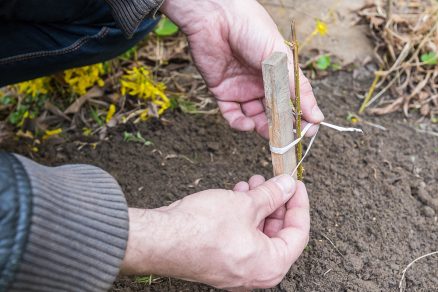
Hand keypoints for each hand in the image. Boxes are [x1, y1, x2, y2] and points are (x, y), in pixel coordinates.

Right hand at [121, 174, 309, 288]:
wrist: (161, 239)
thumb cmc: (202, 229)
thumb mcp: (244, 204)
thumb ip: (272, 195)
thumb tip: (288, 185)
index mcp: (270, 265)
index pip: (298, 233)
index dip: (299, 204)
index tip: (296, 185)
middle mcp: (256, 273)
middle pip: (278, 233)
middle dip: (275, 203)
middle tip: (273, 181)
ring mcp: (237, 268)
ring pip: (258, 233)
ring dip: (258, 206)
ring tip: (252, 183)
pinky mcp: (221, 260)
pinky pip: (241, 237)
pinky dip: (243, 216)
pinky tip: (237, 194)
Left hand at [161, 0, 323, 137]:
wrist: (216, 17)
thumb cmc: (252, 30)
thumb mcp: (281, 61)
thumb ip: (298, 91)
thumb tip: (317, 117)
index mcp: (280, 72)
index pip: (294, 101)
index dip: (300, 118)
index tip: (308, 132)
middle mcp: (262, 82)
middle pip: (274, 112)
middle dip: (280, 127)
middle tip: (285, 139)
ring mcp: (242, 87)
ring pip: (254, 116)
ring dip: (261, 128)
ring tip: (266, 132)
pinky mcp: (222, 91)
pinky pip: (232, 114)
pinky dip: (239, 123)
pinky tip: (246, 124)